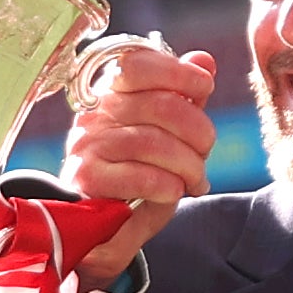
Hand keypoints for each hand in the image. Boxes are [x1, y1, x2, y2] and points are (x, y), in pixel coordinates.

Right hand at [57, 41, 219, 287]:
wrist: (104, 231)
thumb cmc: (137, 177)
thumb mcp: (166, 136)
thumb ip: (183, 98)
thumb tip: (204, 61)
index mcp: (113, 95)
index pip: (138, 64)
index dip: (179, 72)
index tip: (204, 89)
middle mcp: (96, 116)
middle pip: (158, 105)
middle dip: (198, 130)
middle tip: (205, 152)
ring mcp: (88, 146)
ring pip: (153, 142)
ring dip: (188, 165)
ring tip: (196, 180)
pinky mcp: (87, 181)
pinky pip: (140, 176)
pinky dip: (168, 185)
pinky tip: (173, 192)